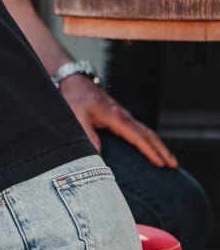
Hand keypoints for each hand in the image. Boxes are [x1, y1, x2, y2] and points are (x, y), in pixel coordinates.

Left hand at [59, 75, 176, 167]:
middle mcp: (124, 116)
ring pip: (147, 132)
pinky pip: (141, 131)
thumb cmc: (75, 98)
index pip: (137, 136)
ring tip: (170, 162)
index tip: (160, 163)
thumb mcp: (76, 117)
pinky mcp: (121, 118)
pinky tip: (154, 149)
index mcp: (115, 117)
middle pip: (148, 134)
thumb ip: (87, 135)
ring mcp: (124, 116)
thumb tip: (98, 155)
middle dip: (162, 150)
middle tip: (174, 166)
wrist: (76, 82)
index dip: (149, 151)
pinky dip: (151, 141)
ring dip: (160, 146)